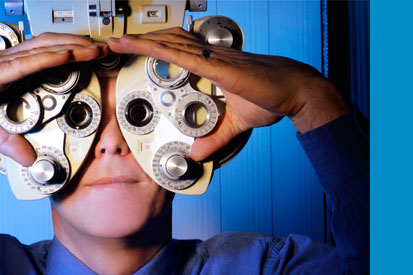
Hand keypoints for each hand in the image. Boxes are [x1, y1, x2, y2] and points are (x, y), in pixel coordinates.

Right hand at [0, 33, 108, 165]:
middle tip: (105, 49)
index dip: (71, 52)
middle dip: (81, 46)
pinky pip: (29, 62)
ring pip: (46, 49)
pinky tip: (69, 56)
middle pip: (53, 46)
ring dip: (74, 47)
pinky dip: (51, 57)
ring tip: (97, 49)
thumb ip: (12, 142)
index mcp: (10, 71)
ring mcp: (3, 64)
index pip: (47, 55)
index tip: (93, 57)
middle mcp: (10, 62)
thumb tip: (29, 159)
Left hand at [107, 28, 348, 160]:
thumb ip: (215, 138)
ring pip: (169, 43)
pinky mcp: (217, 65)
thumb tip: (198, 153)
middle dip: (140, 40)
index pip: (176, 49)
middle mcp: (210, 56)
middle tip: (116, 42)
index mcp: (213, 65)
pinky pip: (182, 54)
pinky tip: (141, 46)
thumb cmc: (272, 97)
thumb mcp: (236, 124)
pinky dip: (158, 49)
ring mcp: (213, 58)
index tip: (133, 47)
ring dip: (141, 41)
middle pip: (167, 41)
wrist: (296, 90)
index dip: (154, 45)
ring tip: (118, 41)